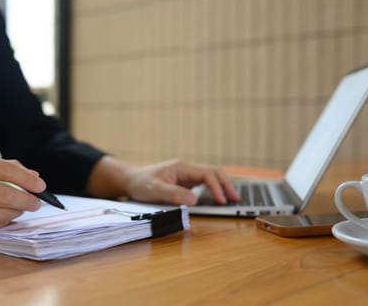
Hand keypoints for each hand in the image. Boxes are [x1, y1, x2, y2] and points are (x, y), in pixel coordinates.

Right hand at [0, 153, 45, 233]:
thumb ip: (1, 167)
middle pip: (5, 195)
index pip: (4, 170)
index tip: (40, 185)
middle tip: (37, 202)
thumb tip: (33, 176)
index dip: (27, 179)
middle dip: (27, 200)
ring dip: (17, 212)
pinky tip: (6, 215)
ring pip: (0, 213)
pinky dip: (3, 220)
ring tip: (22, 207)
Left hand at [124, 160, 238, 205]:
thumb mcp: (154, 190)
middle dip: (226, 184)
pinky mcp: (186, 183)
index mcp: (182, 168)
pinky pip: (205, 184)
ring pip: (211, 177)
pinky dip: (214, 190)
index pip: (206, 174)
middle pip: (213, 172)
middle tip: (236, 199)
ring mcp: (187, 176)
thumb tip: (194, 200)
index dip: (216, 187)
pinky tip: (219, 199)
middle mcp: (187, 170)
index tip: (221, 200)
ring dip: (222, 186)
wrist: (132, 180)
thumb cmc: (141, 184)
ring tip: (232, 199)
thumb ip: (173, 194)